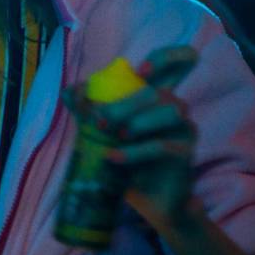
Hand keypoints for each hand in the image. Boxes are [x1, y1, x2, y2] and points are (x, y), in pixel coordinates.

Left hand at [61, 45, 199, 235]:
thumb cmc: (128, 155)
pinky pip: (162, 146)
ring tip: (115, 136)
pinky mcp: (185, 152)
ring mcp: (185, 128)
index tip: (140, 71)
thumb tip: (68, 91)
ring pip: (169, 112)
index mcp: (157, 95)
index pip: (181, 61)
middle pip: (158, 93)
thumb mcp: (106, 130)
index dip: (166, 58)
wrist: (148, 196)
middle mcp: (175, 106)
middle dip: (125, 104)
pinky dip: (135, 151)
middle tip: (100, 120)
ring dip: (138, 121)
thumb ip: (88, 109)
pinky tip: (113, 156)